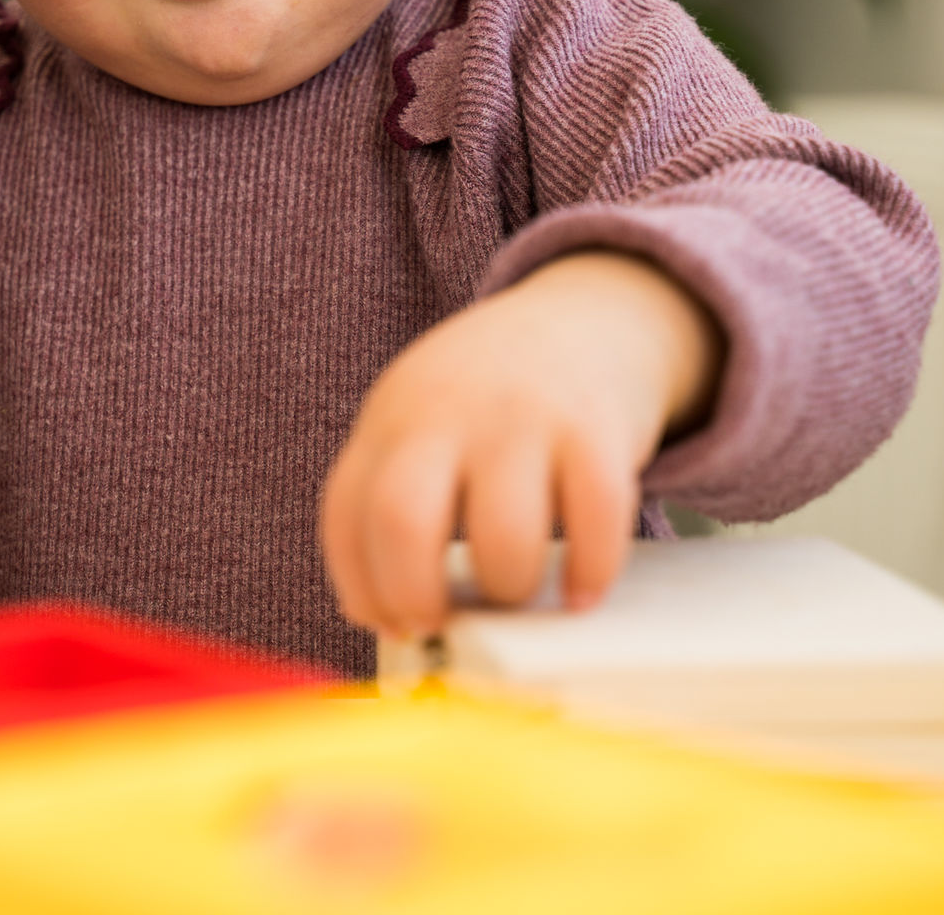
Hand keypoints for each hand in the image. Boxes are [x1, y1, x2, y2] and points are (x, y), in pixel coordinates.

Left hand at [319, 251, 719, 638]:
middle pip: (403, 521)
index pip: (347, 517)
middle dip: (417, 596)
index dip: (364, 589)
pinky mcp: (596, 429)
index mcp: (390, 422)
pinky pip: (595, 522)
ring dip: (509, 590)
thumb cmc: (487, 402)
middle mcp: (446, 414)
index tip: (394, 624)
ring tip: (518, 591)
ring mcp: (521, 419)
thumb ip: (393, 500)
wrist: (581, 318)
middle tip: (445, 623)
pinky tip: (580, 590)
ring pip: (503, 538)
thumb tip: (384, 615)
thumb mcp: (420, 425)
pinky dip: (589, 574)